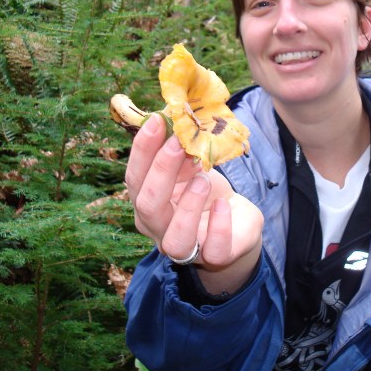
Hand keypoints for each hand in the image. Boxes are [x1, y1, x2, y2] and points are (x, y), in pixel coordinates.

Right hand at [125, 114, 263, 293]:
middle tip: (180, 143)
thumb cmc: (205, 191)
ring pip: (174, 239)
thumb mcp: (191, 166)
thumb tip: (173, 113)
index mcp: (147, 202)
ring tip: (203, 177)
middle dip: (162, 171)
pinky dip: (218, 227)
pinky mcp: (215, 256)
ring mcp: (186, 247)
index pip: (134, 179)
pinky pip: (213, 251)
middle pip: (148, 206)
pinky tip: (223, 205)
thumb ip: (179, 148)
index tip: (158, 121)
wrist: (235, 224)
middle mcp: (159, 228)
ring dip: (187, 205)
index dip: (143, 150)